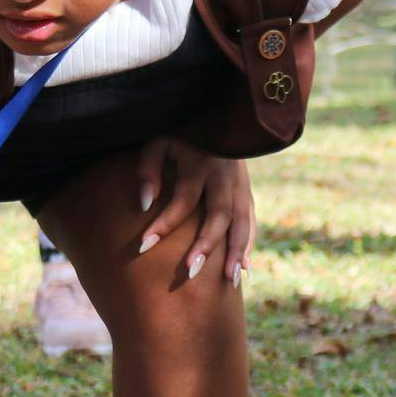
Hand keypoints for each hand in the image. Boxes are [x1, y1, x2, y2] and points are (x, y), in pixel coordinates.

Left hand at [133, 136, 255, 285]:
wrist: (217, 116)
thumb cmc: (179, 132)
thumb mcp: (159, 141)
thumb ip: (149, 168)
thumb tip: (146, 203)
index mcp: (201, 162)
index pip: (183, 199)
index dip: (165, 222)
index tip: (144, 246)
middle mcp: (225, 176)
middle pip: (220, 214)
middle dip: (207, 244)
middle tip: (191, 271)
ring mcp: (240, 185)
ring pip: (243, 222)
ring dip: (237, 252)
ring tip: (229, 280)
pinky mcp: (247, 192)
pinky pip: (251, 222)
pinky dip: (248, 246)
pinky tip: (243, 270)